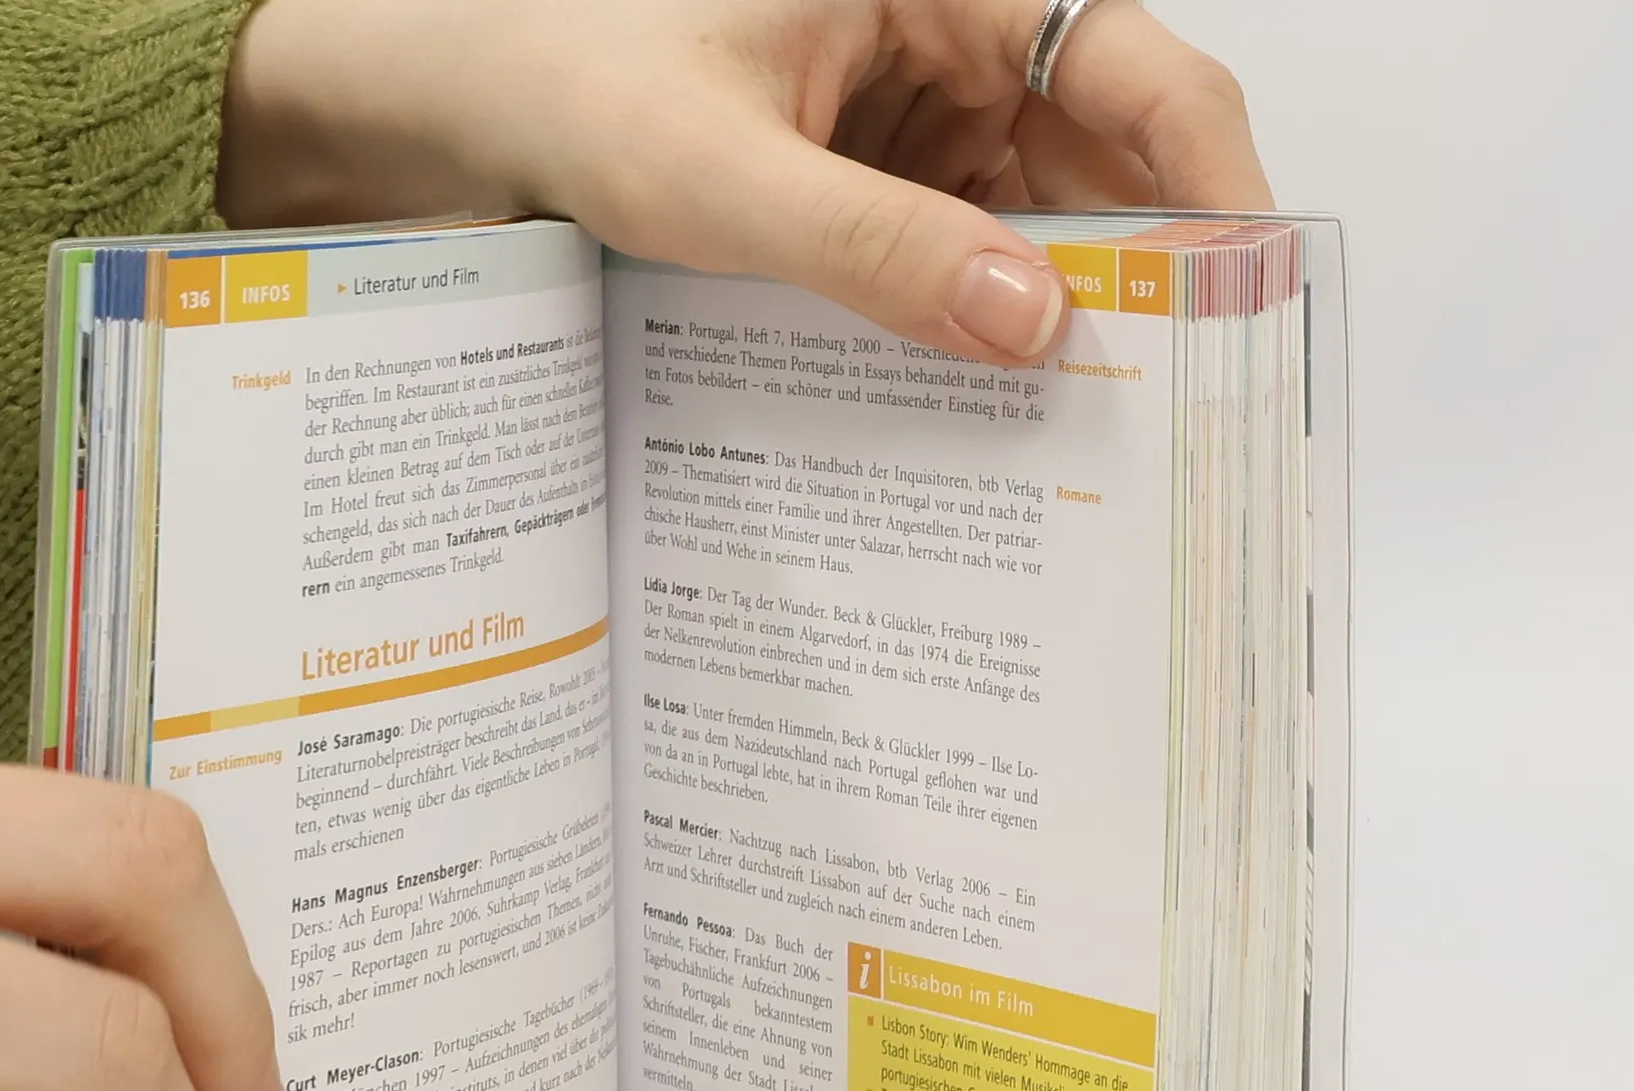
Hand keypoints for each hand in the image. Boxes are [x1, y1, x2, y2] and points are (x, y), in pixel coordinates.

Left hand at [219, 0, 1269, 365]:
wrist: (467, 105)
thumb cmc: (571, 79)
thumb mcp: (721, 174)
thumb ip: (875, 248)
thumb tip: (1032, 325)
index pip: (1130, 60)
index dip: (1210, 172)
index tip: (1245, 288)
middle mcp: (948, 38)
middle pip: (1103, 151)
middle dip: (1141, 267)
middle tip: (1173, 402)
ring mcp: (914, 116)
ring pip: (1038, 215)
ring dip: (1062, 311)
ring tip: (1090, 430)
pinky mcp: (874, 182)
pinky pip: (961, 252)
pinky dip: (978, 323)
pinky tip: (989, 401)